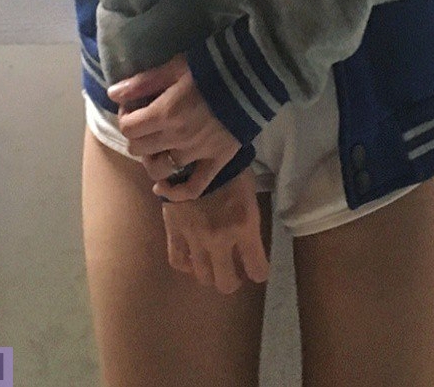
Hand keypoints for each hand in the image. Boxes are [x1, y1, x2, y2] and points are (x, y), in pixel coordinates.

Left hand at [107, 53, 241, 200]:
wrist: (253, 76)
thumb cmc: (212, 66)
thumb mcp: (175, 66)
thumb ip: (143, 82)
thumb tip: (113, 94)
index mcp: (165, 113)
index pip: (128, 128)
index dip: (126, 117)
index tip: (133, 107)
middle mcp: (177, 137)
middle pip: (139, 149)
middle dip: (136, 136)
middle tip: (145, 123)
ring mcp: (197, 153)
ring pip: (160, 170)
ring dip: (151, 160)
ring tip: (155, 148)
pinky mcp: (217, 161)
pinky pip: (193, 187)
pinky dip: (175, 192)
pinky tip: (163, 188)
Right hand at [162, 166, 269, 293]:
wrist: (196, 150)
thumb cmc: (230, 168)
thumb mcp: (250, 194)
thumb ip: (249, 223)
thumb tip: (248, 244)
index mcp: (244, 226)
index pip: (257, 270)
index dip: (259, 271)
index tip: (256, 267)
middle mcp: (220, 238)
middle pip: (226, 283)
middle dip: (233, 279)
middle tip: (234, 269)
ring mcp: (195, 237)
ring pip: (203, 276)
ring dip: (210, 273)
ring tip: (214, 263)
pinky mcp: (174, 230)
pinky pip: (178, 261)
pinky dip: (186, 265)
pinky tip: (193, 258)